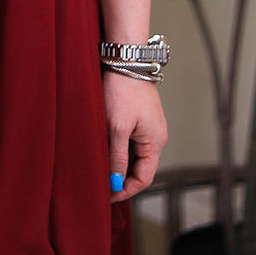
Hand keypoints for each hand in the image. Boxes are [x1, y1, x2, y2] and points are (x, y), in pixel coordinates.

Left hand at [102, 72, 167, 202]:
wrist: (125, 58)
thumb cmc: (122, 90)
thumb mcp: (117, 128)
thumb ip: (117, 157)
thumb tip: (116, 183)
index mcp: (155, 142)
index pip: (144, 178)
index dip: (125, 190)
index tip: (107, 196)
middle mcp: (156, 137)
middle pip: (140, 168)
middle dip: (121, 178)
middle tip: (100, 184)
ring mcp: (149, 127)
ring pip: (134, 154)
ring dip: (118, 163)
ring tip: (99, 166)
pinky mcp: (140, 117)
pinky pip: (131, 141)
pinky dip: (118, 148)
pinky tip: (103, 147)